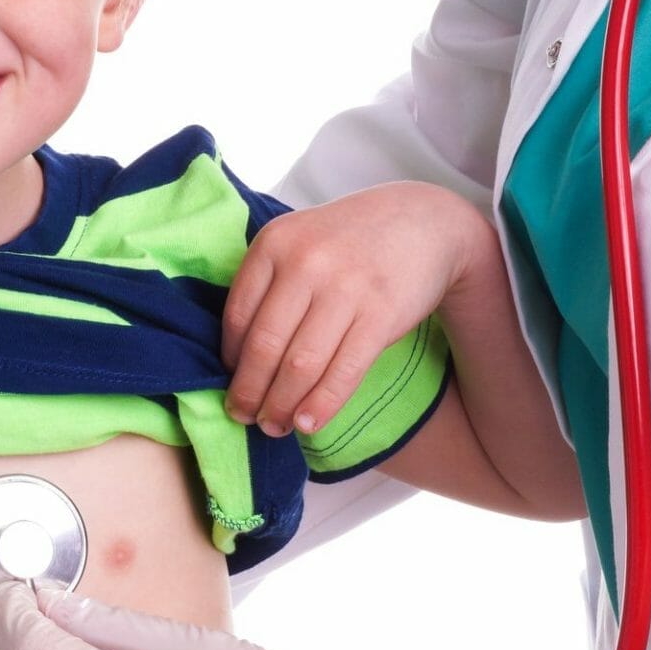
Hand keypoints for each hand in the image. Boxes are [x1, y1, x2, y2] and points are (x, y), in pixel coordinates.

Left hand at [221, 181, 478, 436]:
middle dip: (249, 391)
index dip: (229, 360)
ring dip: (281, 405)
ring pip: (301, 364)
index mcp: (274, 242)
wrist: (421, 223)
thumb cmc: (347, 242)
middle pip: (265, 345)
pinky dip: (321, 404)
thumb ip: (268, 284)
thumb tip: (237, 359)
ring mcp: (345, 287)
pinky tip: (307, 424)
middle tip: (243, 416)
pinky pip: (344, 371)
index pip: (238, 316)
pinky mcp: (381, 314)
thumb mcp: (298, 241)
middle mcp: (305, 261)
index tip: (229, 384)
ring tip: (273, 426)